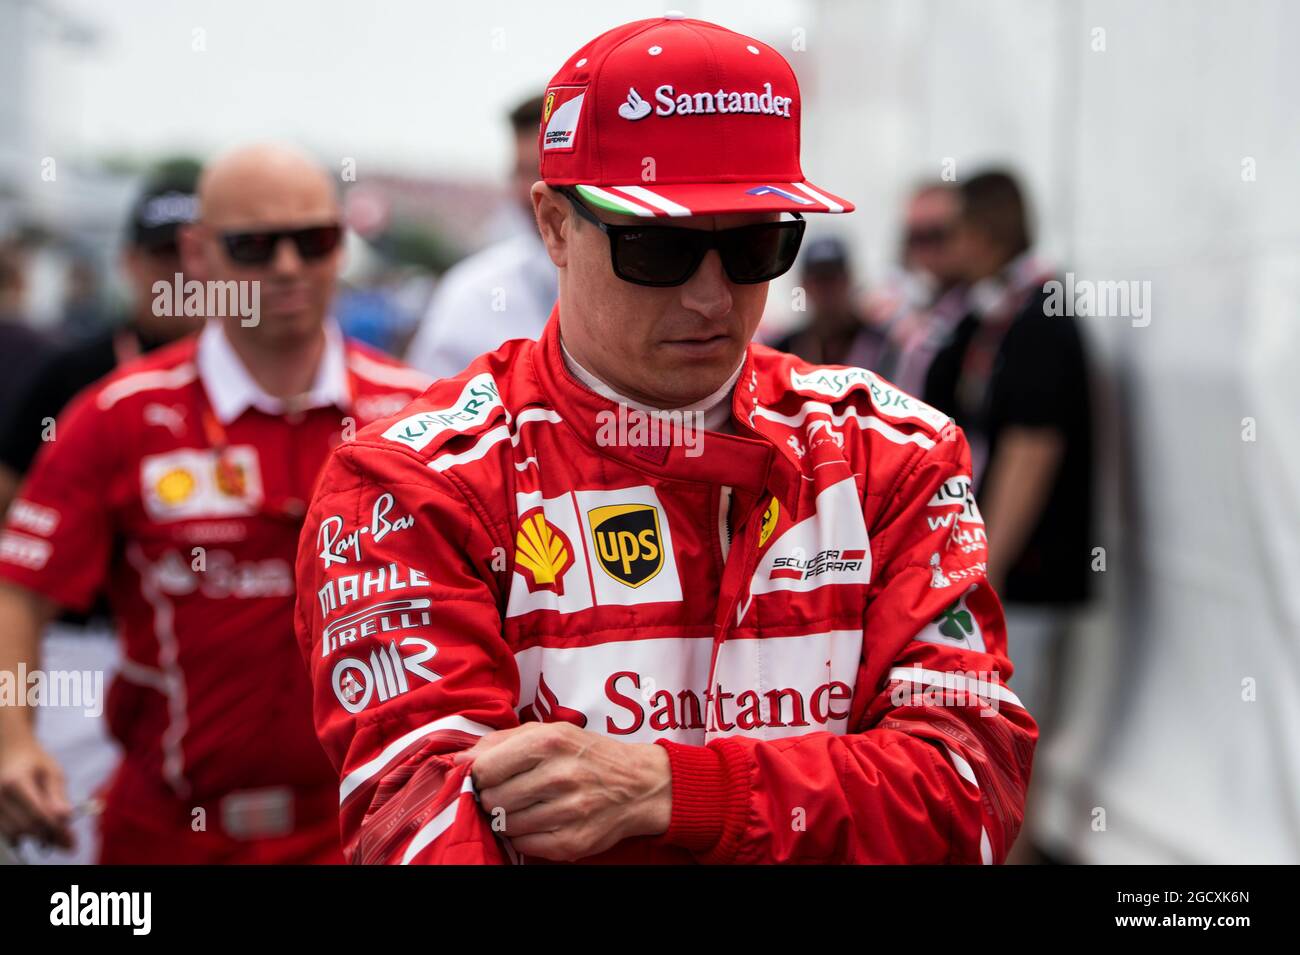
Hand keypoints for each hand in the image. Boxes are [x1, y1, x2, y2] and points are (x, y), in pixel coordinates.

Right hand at [0, 734, 73, 849]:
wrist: (10, 752)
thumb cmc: (35, 761)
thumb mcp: (52, 772)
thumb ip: (58, 795)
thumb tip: (66, 817)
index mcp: (15, 782)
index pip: (38, 814)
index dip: (57, 830)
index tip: (73, 840)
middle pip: (26, 827)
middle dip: (49, 836)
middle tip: (70, 841)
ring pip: (15, 834)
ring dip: (37, 837)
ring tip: (57, 834)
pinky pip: (7, 833)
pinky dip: (25, 835)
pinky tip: (41, 830)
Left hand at [453, 722, 670, 860]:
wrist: (639, 784)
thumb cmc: (587, 754)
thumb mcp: (549, 733)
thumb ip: (501, 742)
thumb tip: (458, 758)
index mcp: (549, 742)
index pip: (485, 767)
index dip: (480, 774)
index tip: (488, 776)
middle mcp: (559, 775)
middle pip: (493, 798)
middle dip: (493, 797)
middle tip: (510, 792)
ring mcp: (567, 811)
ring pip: (506, 824)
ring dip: (509, 817)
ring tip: (527, 805)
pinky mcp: (572, 842)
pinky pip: (525, 845)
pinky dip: (525, 836)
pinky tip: (539, 821)